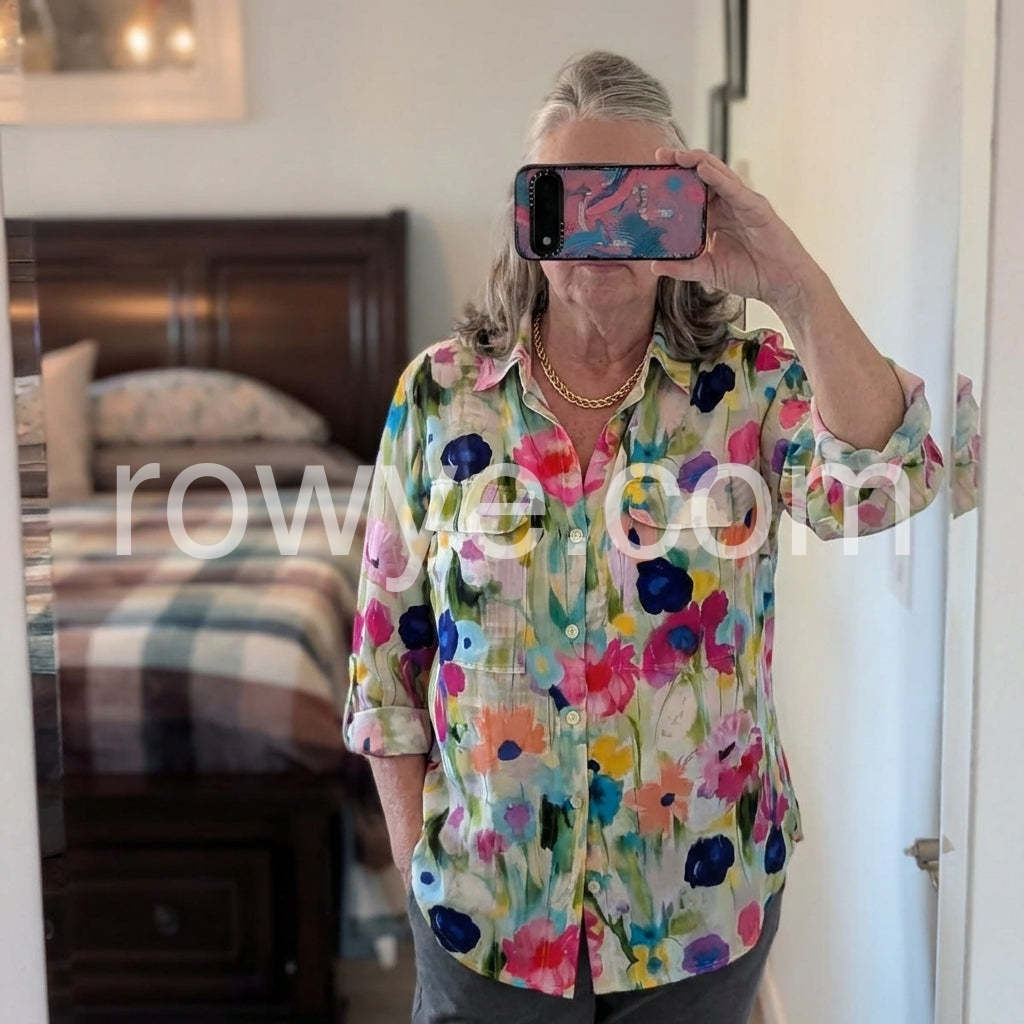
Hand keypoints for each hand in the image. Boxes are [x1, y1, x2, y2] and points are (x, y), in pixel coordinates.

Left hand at [650, 147, 821, 311]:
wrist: (779, 284)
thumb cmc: (749, 274)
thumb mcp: (708, 271)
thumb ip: (683, 267)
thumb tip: (654, 266)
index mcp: (714, 217)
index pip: (690, 192)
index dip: (673, 181)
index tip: (651, 174)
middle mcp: (727, 205)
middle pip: (702, 177)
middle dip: (682, 163)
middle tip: (660, 155)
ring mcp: (742, 203)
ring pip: (718, 175)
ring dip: (698, 162)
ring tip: (679, 155)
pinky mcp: (756, 207)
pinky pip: (735, 189)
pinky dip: (719, 178)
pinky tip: (703, 169)